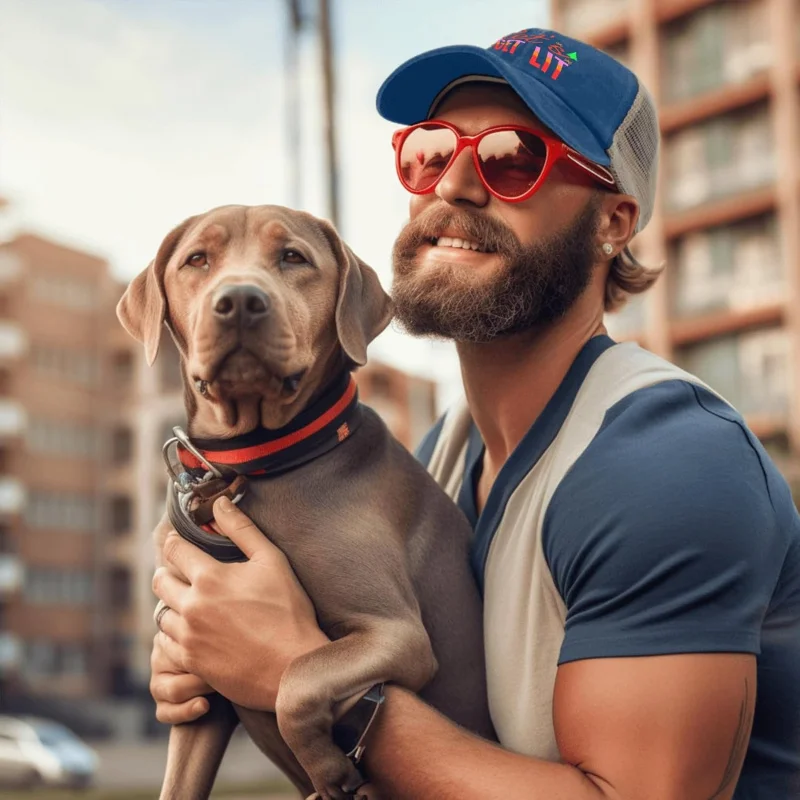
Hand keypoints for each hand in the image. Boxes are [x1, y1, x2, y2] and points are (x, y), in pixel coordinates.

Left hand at [152, 496, 328, 710]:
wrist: (292, 667)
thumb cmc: (288, 611)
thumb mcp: (272, 561)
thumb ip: (242, 529)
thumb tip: (220, 503)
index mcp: (209, 578)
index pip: (174, 550)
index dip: (175, 541)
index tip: (178, 540)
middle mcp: (191, 606)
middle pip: (160, 580)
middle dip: (169, 571)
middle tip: (183, 572)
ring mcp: (188, 637)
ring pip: (161, 614)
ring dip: (171, 604)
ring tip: (190, 603)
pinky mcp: (190, 663)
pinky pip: (165, 644)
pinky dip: (174, 634)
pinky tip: (192, 631)